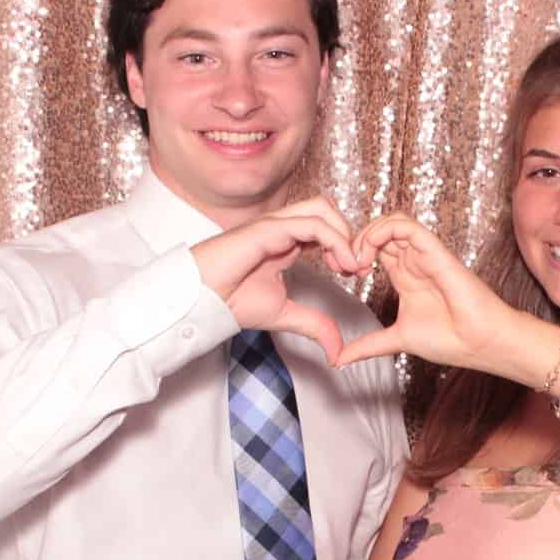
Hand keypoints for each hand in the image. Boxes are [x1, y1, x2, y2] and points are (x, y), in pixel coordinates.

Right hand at [191, 197, 363, 364]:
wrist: (201, 302)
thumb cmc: (231, 302)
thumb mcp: (284, 315)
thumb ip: (314, 325)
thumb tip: (338, 352)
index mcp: (284, 242)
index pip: (324, 227)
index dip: (346, 244)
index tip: (357, 272)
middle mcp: (280, 228)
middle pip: (326, 208)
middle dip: (350, 232)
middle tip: (357, 266)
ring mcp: (273, 225)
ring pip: (321, 208)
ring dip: (344, 233)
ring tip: (351, 264)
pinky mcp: (267, 229)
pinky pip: (310, 224)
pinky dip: (334, 240)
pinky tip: (341, 264)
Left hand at [335, 213, 524, 370]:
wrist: (480, 343)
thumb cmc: (451, 340)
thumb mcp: (396, 340)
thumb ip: (368, 345)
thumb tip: (339, 360)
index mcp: (405, 276)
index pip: (374, 248)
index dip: (352, 252)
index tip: (341, 274)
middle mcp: (414, 261)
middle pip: (379, 230)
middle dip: (353, 241)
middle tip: (343, 265)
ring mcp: (424, 254)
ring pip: (391, 221)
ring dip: (366, 234)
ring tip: (356, 259)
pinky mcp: (434, 251)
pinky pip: (405, 226)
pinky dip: (382, 230)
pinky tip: (369, 253)